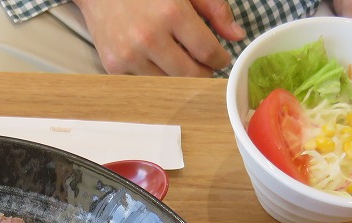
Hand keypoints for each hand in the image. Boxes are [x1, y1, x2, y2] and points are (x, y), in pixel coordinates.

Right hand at [72, 0, 245, 76]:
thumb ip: (215, 9)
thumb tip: (237, 36)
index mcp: (172, 13)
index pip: (208, 52)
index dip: (220, 59)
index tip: (220, 58)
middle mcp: (149, 38)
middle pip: (191, 75)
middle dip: (202, 73)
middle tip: (202, 64)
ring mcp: (129, 55)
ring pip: (169, 84)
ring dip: (178, 77)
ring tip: (179, 61)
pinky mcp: (114, 67)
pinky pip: (145, 84)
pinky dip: (155, 77)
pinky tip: (155, 61)